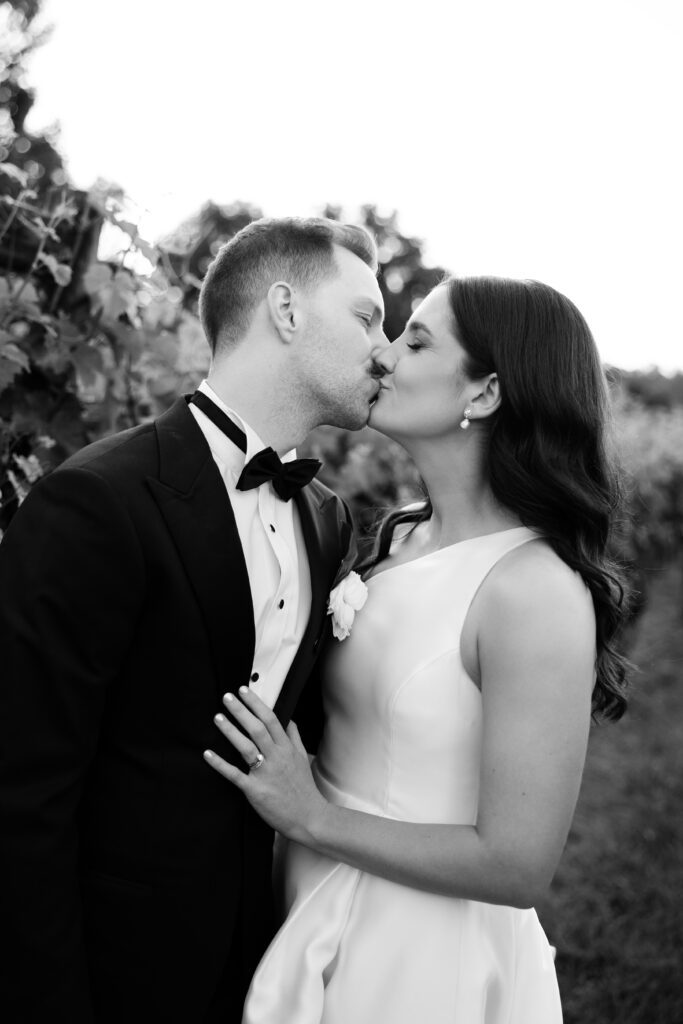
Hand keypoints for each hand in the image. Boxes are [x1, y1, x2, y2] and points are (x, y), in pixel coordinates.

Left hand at [204, 686, 328, 843]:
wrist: (308, 817)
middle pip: (257, 729)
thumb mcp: (303, 758)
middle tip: (227, 697)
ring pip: (246, 747)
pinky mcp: (255, 790)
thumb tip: (288, 718)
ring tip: (218, 717)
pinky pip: (235, 775)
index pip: (271, 719)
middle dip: (241, 711)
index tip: (245, 690)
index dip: (256, 704)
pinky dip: (220, 764)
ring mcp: (266, 774)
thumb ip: (294, 737)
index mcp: (287, 749)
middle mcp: (277, 758)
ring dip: (230, 731)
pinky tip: (208, 753)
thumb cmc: (303, 788)